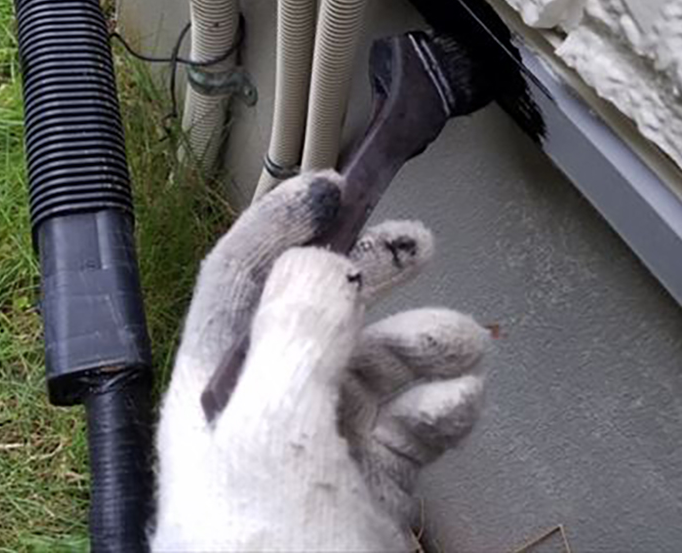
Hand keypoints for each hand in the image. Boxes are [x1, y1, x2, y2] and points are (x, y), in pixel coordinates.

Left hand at [152, 172, 488, 551]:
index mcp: (217, 393)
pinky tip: (462, 404)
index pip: (238, 283)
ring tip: (465, 346)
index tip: (331, 185)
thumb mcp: (275, 442)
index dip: (280, 225)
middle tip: (420, 239)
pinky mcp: (363, 497)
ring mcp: (316, 457)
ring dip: (419, 346)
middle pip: (312, 316)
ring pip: (369, 371)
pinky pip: (403, 430)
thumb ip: (294, 340)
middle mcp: (260, 415)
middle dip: (364, 273)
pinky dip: (437, 406)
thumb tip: (323, 261)